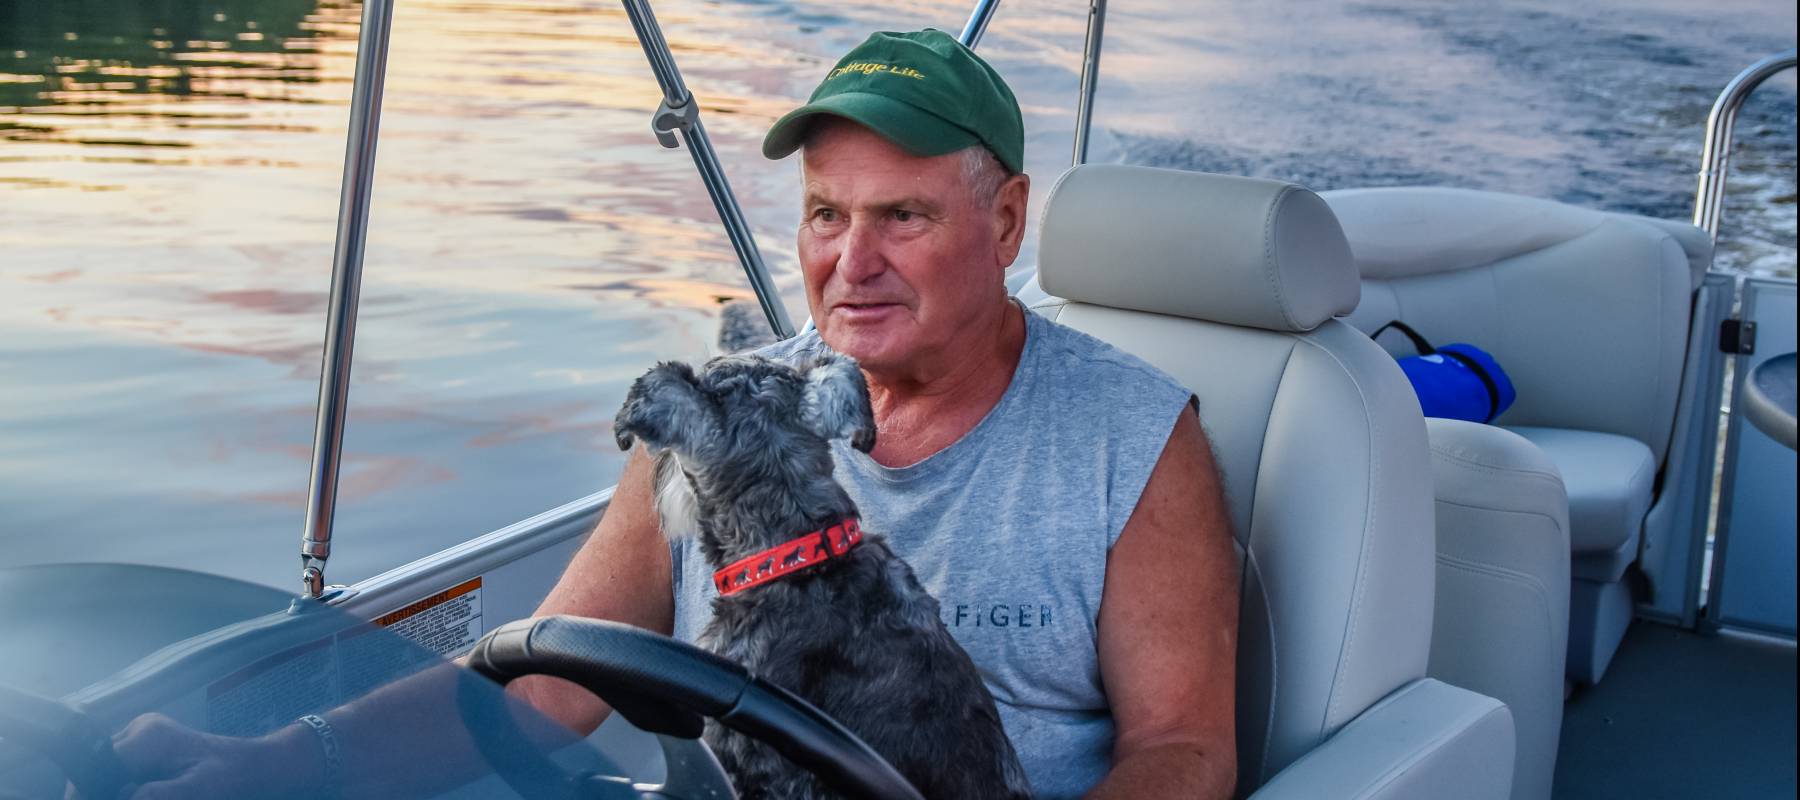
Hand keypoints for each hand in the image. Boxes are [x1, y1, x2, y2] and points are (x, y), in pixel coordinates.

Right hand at [90, 713, 320, 799]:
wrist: (256, 768)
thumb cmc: (233, 778)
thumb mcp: (197, 792)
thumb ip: (155, 796)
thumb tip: (123, 798)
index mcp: (147, 736)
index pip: (97, 769)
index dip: (89, 794)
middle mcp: (138, 731)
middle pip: (98, 774)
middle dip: (104, 794)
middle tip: (143, 795)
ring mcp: (140, 739)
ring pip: (108, 777)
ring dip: (117, 791)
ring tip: (152, 792)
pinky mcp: (144, 752)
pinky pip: (122, 775)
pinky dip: (130, 789)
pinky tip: (148, 792)